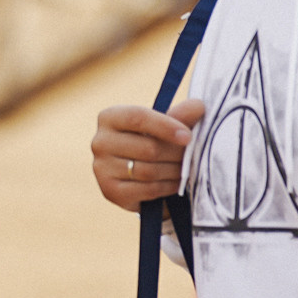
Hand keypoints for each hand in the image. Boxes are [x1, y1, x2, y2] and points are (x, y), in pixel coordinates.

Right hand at [92, 97, 205, 211]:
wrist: (135, 175)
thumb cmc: (151, 141)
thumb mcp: (163, 125)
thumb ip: (180, 115)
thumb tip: (198, 106)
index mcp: (109, 117)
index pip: (137, 118)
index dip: (165, 126)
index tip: (188, 136)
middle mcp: (99, 142)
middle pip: (147, 148)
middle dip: (175, 153)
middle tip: (192, 155)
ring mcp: (102, 168)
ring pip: (149, 171)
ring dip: (173, 172)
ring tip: (185, 169)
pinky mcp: (110, 191)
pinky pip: (147, 189)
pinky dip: (166, 187)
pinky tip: (175, 183)